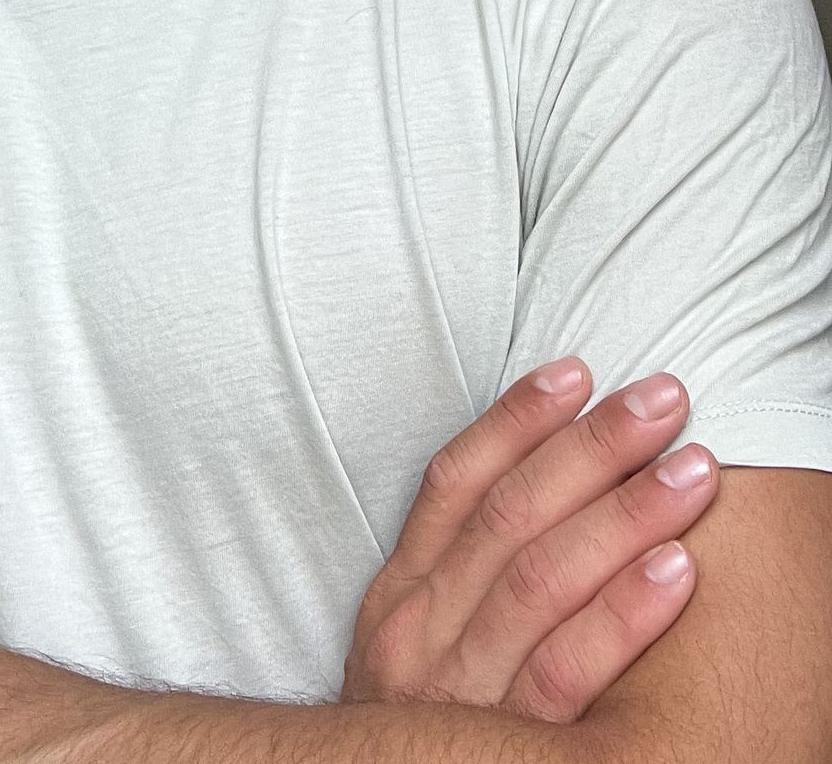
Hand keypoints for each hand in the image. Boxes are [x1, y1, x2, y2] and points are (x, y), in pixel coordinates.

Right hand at [342, 359, 717, 723]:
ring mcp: (460, 690)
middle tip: (665, 395)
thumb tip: (542, 484)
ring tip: (694, 467)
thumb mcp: (416, 648)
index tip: (579, 367)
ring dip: (626, 512)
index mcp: (401, 594)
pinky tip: (677, 571)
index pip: (457, 481)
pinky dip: (625, 613)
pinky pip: (570, 670)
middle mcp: (422, 630)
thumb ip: (459, 576)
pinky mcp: (506, 747)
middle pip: (512, 516)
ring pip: (543, 576)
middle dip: (592, 445)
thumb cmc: (415, 733)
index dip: (519, 419)